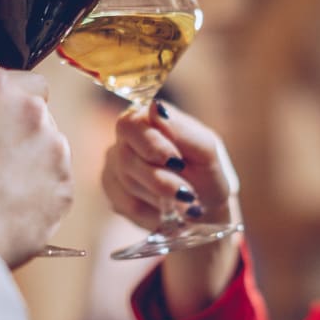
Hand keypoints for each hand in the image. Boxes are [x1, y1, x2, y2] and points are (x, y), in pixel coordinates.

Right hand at [0, 69, 72, 267]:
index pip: (30, 83)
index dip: (16, 107)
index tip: (5, 125)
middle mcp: (34, 112)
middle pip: (42, 120)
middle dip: (25, 139)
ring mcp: (55, 151)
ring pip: (53, 155)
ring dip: (36, 169)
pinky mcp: (65, 189)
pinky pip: (58, 189)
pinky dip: (42, 200)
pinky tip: (10, 212)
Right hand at [101, 101, 238, 229]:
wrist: (206, 206)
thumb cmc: (206, 170)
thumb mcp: (205, 149)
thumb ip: (180, 129)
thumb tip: (155, 107)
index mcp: (147, 118)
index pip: (130, 124)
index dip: (151, 145)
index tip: (177, 162)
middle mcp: (125, 139)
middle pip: (126, 158)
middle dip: (161, 180)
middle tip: (187, 193)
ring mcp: (114, 166)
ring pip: (128, 184)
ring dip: (163, 198)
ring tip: (185, 201)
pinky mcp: (113, 193)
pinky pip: (128, 206)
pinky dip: (154, 212)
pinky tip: (168, 210)